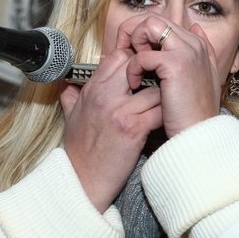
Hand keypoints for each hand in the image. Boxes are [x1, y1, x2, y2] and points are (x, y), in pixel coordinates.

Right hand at [59, 48, 162, 211]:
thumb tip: (69, 83)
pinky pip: (159, 110)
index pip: (117, 57)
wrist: (82, 181)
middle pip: (136, 64)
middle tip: (162, 84)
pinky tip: (169, 118)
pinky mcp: (133, 129)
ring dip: (164, 94)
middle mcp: (104, 96)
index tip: (144, 72)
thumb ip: (71, 96)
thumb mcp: (70, 117)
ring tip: (169, 103)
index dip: (135, 60)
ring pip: (154, 87)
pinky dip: (167, 113)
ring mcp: (119, 111)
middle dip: (152, 72)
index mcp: (91, 90)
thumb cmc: (79, 151)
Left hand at [116, 16, 220, 137]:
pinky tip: (135, 84)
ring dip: (134, 42)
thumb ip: (200, 53)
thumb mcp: (201, 79)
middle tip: (125, 56)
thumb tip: (194, 28)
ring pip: (149, 25)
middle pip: (154, 19)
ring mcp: (186, 51)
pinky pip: (143, 54)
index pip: (162, 24)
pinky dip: (133, 67)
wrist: (198, 135)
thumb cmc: (193, 114)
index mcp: (197, 45)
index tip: (131, 53)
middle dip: (133, 34)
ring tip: (133, 67)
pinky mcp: (176, 64)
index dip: (142, 34)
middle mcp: (193, 43)